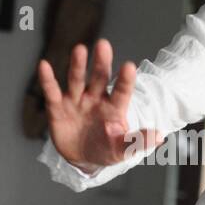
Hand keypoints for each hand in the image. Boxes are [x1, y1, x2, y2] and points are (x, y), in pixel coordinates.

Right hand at [36, 38, 160, 172]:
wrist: (83, 158)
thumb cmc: (106, 150)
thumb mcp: (123, 150)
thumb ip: (138, 142)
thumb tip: (159, 136)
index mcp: (114, 107)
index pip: (122, 91)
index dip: (125, 80)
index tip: (129, 66)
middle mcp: (95, 99)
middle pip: (99, 78)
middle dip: (101, 63)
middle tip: (103, 45)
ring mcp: (76, 101)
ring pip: (77, 80)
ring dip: (77, 66)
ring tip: (79, 49)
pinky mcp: (58, 108)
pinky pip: (52, 92)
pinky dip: (47, 80)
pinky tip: (44, 65)